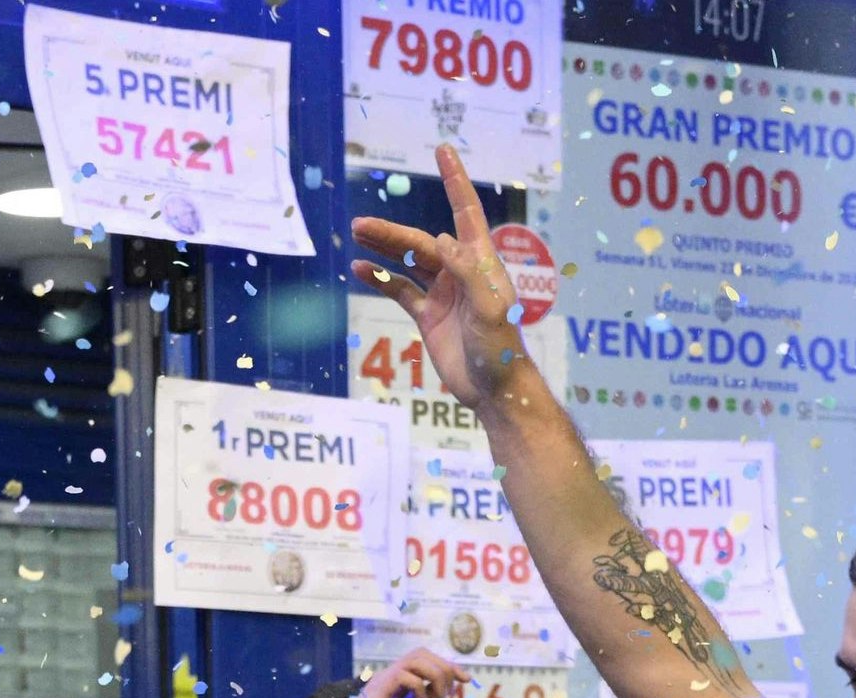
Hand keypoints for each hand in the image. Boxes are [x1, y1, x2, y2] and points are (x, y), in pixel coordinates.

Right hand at [331, 644, 464, 697]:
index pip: (425, 662)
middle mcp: (390, 677)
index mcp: (397, 683)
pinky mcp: (378, 689)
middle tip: (457, 685)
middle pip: (421, 653)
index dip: (448, 667)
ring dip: (435, 672)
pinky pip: (403, 675)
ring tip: (442, 693)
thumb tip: (442, 689)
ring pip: (415, 658)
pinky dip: (419, 685)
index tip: (467, 679)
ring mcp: (383, 680)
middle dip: (445, 665)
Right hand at [348, 147, 535, 412]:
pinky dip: (379, 279)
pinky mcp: (428, 316)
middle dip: (392, 232)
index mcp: (480, 262)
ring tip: (356, 235)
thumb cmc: (500, 348)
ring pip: (407, 262)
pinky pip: (400, 290)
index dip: (454, 180)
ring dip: (383, 248)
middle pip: (422, 241)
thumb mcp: (489, 307)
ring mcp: (442, 293)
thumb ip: (467, 271)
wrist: (493, 389)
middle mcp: (459, 271)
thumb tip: (440, 239)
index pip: (466, 212)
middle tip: (360, 224)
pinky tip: (358, 270)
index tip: (443, 150)